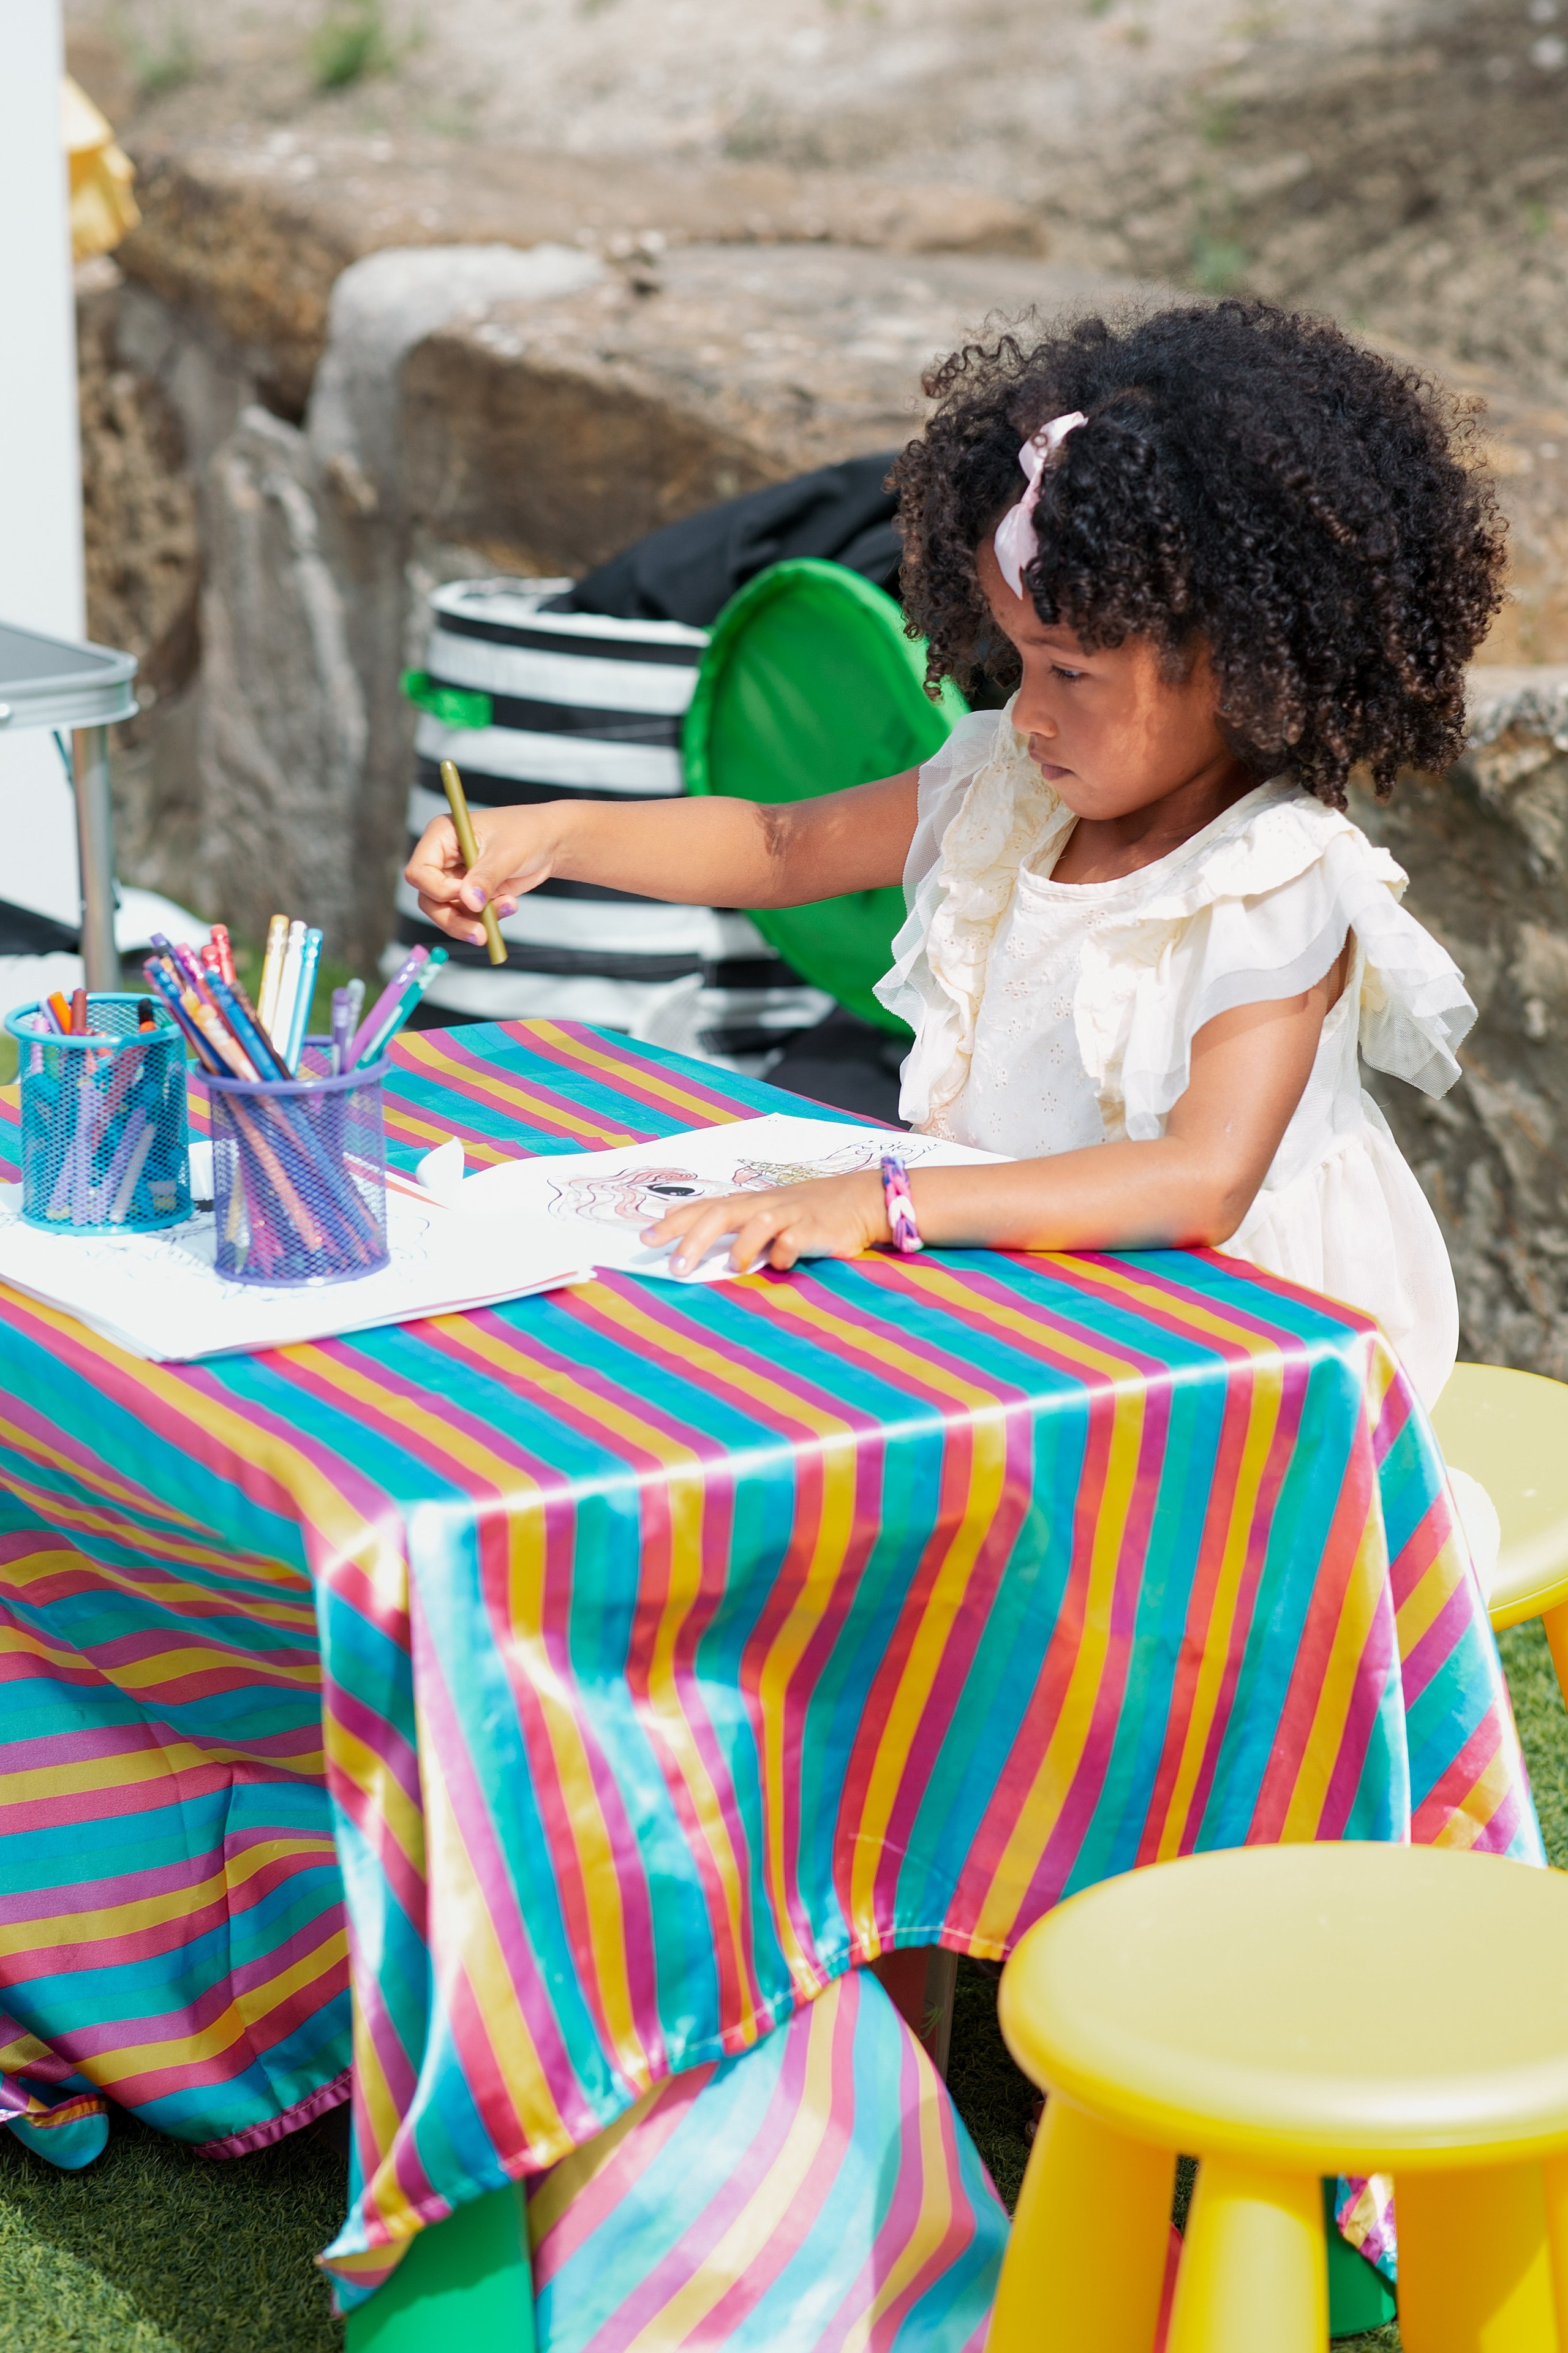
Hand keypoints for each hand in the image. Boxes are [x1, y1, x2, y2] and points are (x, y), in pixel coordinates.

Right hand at [404, 808, 561, 947]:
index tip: (465, 894)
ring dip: (475, 921)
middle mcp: (442, 858)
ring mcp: (456, 878)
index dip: (437, 890)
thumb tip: (469, 902)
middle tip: (480, 934)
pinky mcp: (470, 894)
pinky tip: (510, 904)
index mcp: (441, 836)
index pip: (419, 872)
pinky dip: (488, 918)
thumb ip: (485, 878)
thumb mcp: (505, 853)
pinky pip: (469, 916)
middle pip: (429, 899)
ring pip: (447, 913)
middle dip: (454, 919)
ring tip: (508, 908)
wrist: (549, 842)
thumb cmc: (526, 833)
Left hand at [643, 1171, 890, 1272]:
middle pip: (721, 1215)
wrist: (860, 1199)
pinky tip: (780, 1264)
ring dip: (741, 1246)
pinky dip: (785, 1252)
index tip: (646, 1240)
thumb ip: (732, 1225)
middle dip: (694, 1239)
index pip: (704, 1209)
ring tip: (730, 1267)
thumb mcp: (766, 1213)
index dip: (674, 1223)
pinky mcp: (817, 1229)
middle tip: (674, 1266)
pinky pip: (796, 1240)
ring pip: (758, 1223)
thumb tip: (686, 1235)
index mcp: (748, 1204)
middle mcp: (765, 1206)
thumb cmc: (806, 1211)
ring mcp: (791, 1216)